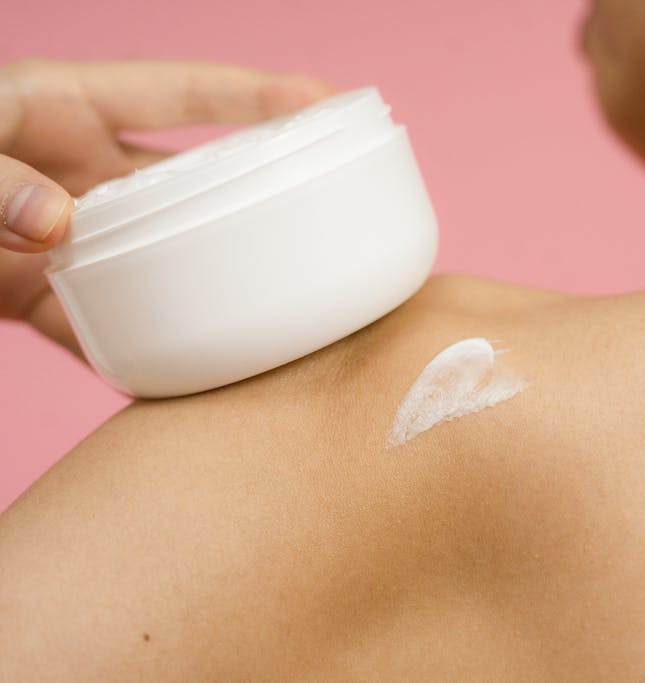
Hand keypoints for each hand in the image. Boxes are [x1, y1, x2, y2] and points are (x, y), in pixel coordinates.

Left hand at [0, 59, 337, 354]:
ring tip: (272, 300)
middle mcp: (85, 172)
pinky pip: (114, 327)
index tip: (329, 105)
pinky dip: (149, 352)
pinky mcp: (47, 297)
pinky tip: (192, 370)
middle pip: (194, 181)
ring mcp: (71, 237)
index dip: (261, 96)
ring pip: (167, 258)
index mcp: (69, 109)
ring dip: (212, 280)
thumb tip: (54, 223)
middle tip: (324, 208)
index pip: (186, 95)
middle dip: (257, 192)